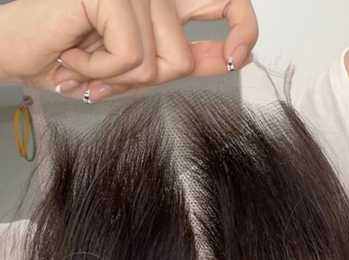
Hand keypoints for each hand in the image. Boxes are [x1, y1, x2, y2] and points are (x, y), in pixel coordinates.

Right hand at [0, 0, 257, 102]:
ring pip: (161, 64)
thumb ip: (188, 59)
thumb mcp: (141, 67)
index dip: (243, 29)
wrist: (15, 50)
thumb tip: (236, 57)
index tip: (237, 57)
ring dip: (119, 79)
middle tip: (108, 71)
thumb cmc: (71, 59)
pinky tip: (76, 56)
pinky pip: (132, 59)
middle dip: (148, 79)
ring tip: (86, 61)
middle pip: (184, 56)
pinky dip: (103, 72)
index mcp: (165, 0)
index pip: (227, 3)